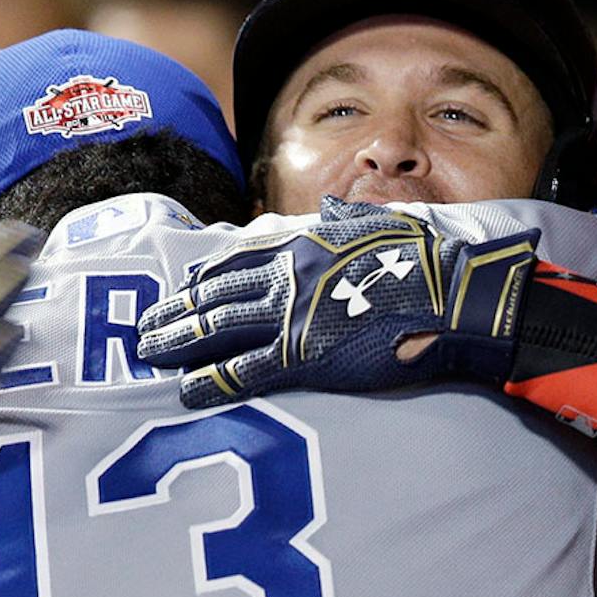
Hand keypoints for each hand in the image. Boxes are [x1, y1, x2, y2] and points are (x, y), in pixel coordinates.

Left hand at [137, 196, 539, 407]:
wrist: (450, 295)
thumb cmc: (424, 259)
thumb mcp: (380, 220)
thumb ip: (346, 216)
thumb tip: (330, 206)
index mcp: (304, 243)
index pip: (237, 258)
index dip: (204, 276)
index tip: (184, 286)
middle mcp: (286, 276)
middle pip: (216, 294)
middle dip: (177, 310)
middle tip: (146, 326)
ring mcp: (291, 316)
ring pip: (217, 328)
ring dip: (179, 340)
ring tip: (150, 352)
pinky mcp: (303, 357)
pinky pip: (243, 371)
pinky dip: (210, 381)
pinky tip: (185, 391)